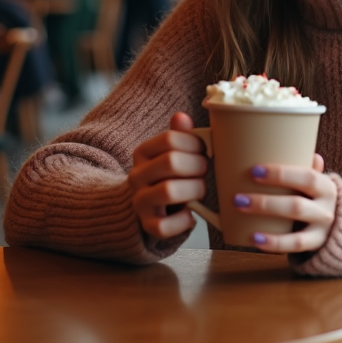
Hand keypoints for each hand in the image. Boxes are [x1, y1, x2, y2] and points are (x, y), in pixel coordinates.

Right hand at [128, 112, 207, 240]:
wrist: (152, 208)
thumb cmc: (171, 176)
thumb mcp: (174, 153)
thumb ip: (179, 136)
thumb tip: (181, 117)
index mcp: (142, 152)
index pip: (169, 139)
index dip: (195, 143)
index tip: (205, 150)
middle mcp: (136, 176)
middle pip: (171, 162)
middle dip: (197, 166)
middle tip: (205, 170)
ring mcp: (139, 201)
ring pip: (168, 191)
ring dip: (194, 189)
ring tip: (201, 190)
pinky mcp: (147, 225)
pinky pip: (166, 225)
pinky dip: (185, 220)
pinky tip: (192, 214)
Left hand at [232, 154, 336, 253]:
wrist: (341, 227)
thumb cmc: (316, 198)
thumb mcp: (315, 182)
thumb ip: (306, 167)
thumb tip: (309, 152)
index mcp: (325, 185)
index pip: (307, 177)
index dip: (281, 174)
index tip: (253, 170)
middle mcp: (327, 207)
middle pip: (296, 204)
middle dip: (265, 201)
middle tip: (237, 198)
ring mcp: (322, 227)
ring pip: (294, 222)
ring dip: (266, 217)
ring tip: (242, 213)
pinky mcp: (316, 244)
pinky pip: (295, 244)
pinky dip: (274, 242)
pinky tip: (254, 238)